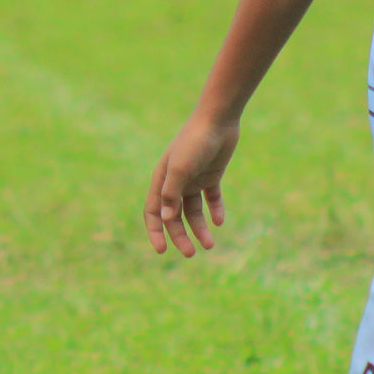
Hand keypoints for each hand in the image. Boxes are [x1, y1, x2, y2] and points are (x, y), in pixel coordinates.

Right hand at [145, 113, 237, 257]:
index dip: (155, 231)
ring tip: (210, 245)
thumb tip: (165, 219)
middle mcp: (176, 181)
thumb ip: (171, 194)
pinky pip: (211, 198)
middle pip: (174, 216)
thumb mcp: (181, 169)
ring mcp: (194, 178)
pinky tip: (219, 221)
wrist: (218, 120)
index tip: (162, 251)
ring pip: (193, 211)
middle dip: (180, 235)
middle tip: (191, 253)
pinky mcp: (212, 175)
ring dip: (199, 228)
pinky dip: (215, 210)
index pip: (154, 211)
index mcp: (162, 179)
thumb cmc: (195, 142)